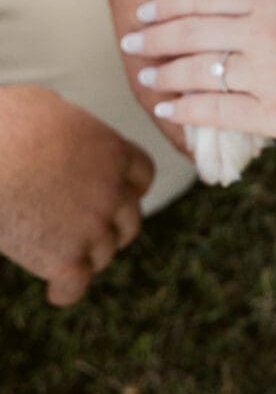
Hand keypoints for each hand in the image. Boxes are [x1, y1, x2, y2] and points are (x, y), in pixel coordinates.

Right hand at [0, 86, 152, 305]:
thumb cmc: (7, 122)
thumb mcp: (47, 104)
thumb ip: (67, 120)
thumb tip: (60, 119)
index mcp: (112, 151)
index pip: (143, 175)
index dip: (131, 187)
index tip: (119, 194)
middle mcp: (112, 191)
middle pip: (130, 221)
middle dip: (114, 227)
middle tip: (92, 231)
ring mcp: (91, 227)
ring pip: (104, 254)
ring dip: (88, 257)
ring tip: (67, 255)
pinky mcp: (63, 258)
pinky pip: (75, 285)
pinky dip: (66, 290)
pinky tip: (56, 290)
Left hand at [120, 0, 275, 151]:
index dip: (171, 4)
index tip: (149, 11)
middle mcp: (264, 33)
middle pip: (192, 32)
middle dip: (154, 35)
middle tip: (131, 40)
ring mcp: (267, 75)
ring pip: (197, 71)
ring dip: (163, 72)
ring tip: (145, 74)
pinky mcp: (275, 115)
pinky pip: (217, 111)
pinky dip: (187, 109)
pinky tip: (170, 107)